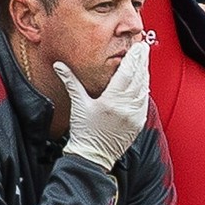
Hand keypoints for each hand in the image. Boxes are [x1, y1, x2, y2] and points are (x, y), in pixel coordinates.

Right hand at [55, 39, 149, 170]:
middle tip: (144, 48)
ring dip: (144, 75)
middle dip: (141, 62)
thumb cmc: (84, 131)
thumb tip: (59, 65)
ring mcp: (134, 116)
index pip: (126, 73)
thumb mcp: (78, 104)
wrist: (92, 156)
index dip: (133, 58)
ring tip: (143, 62)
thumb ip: (71, 82)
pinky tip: (143, 83)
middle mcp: (126, 107)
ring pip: (144, 89)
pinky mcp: (138, 123)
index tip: (137, 47)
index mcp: (111, 101)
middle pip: (138, 79)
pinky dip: (144, 90)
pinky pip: (144, 102)